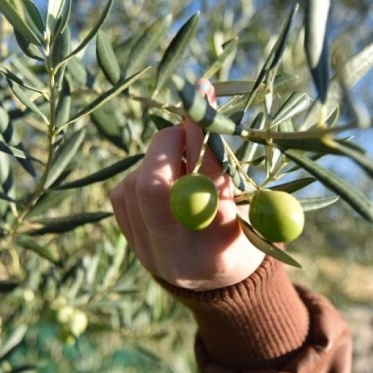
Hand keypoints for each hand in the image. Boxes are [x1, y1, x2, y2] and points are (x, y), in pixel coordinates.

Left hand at [110, 80, 264, 290]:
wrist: (214, 277)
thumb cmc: (241, 231)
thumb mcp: (248, 205)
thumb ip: (225, 162)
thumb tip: (201, 95)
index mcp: (215, 254)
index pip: (204, 192)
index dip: (202, 146)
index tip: (203, 108)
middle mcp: (172, 257)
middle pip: (151, 189)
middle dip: (167, 146)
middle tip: (188, 126)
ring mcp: (143, 249)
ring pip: (135, 184)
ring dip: (159, 159)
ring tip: (184, 160)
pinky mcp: (126, 237)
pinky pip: (124, 190)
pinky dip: (145, 172)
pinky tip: (168, 178)